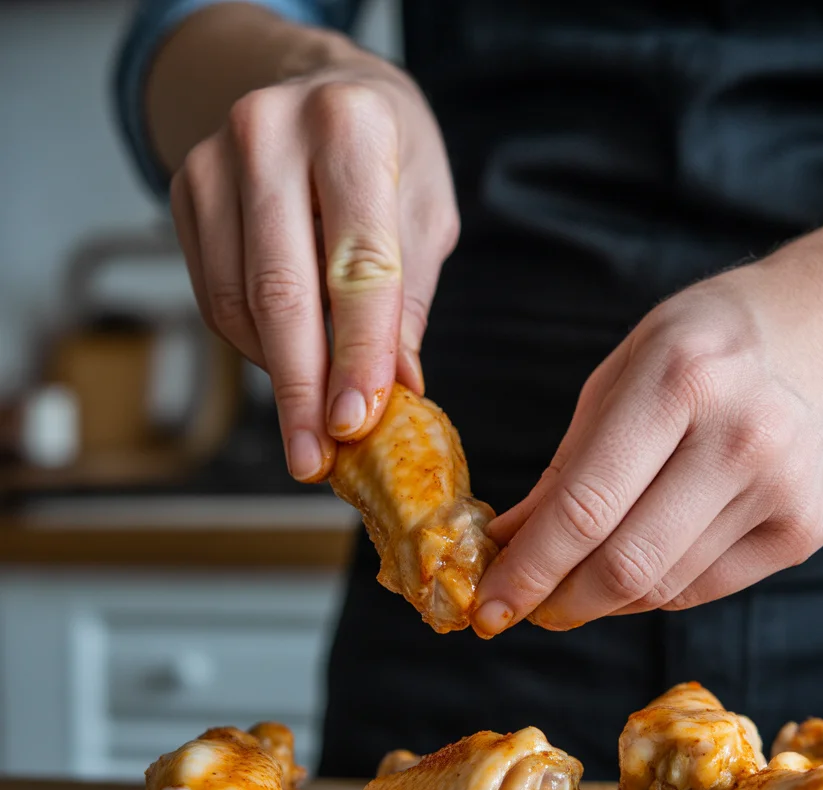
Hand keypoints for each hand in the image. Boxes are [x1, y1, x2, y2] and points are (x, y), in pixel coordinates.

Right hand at [169, 45, 457, 480]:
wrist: (315, 86)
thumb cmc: (386, 151)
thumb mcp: (425, 210)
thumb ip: (408, 298)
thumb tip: (395, 388)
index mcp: (351, 126)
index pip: (357, 265)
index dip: (357, 353)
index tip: (356, 422)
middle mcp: (271, 134)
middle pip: (283, 291)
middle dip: (301, 389)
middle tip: (313, 458)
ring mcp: (215, 161)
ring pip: (240, 302)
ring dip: (279, 375)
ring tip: (312, 418)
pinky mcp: (184, 191)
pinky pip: (214, 297)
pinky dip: (254, 345)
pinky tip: (287, 361)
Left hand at [473, 210, 822, 635]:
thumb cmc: (718, 339)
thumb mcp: (628, 369)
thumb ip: (568, 461)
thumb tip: (508, 539)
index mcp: (678, 382)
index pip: (585, 506)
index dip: (528, 569)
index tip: (489, 604)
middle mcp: (738, 438)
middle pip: (625, 564)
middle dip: (559, 602)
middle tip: (524, 608)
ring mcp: (780, 490)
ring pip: (662, 588)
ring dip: (602, 600)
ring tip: (573, 583)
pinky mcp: (805, 531)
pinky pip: (704, 588)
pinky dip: (654, 592)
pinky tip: (634, 569)